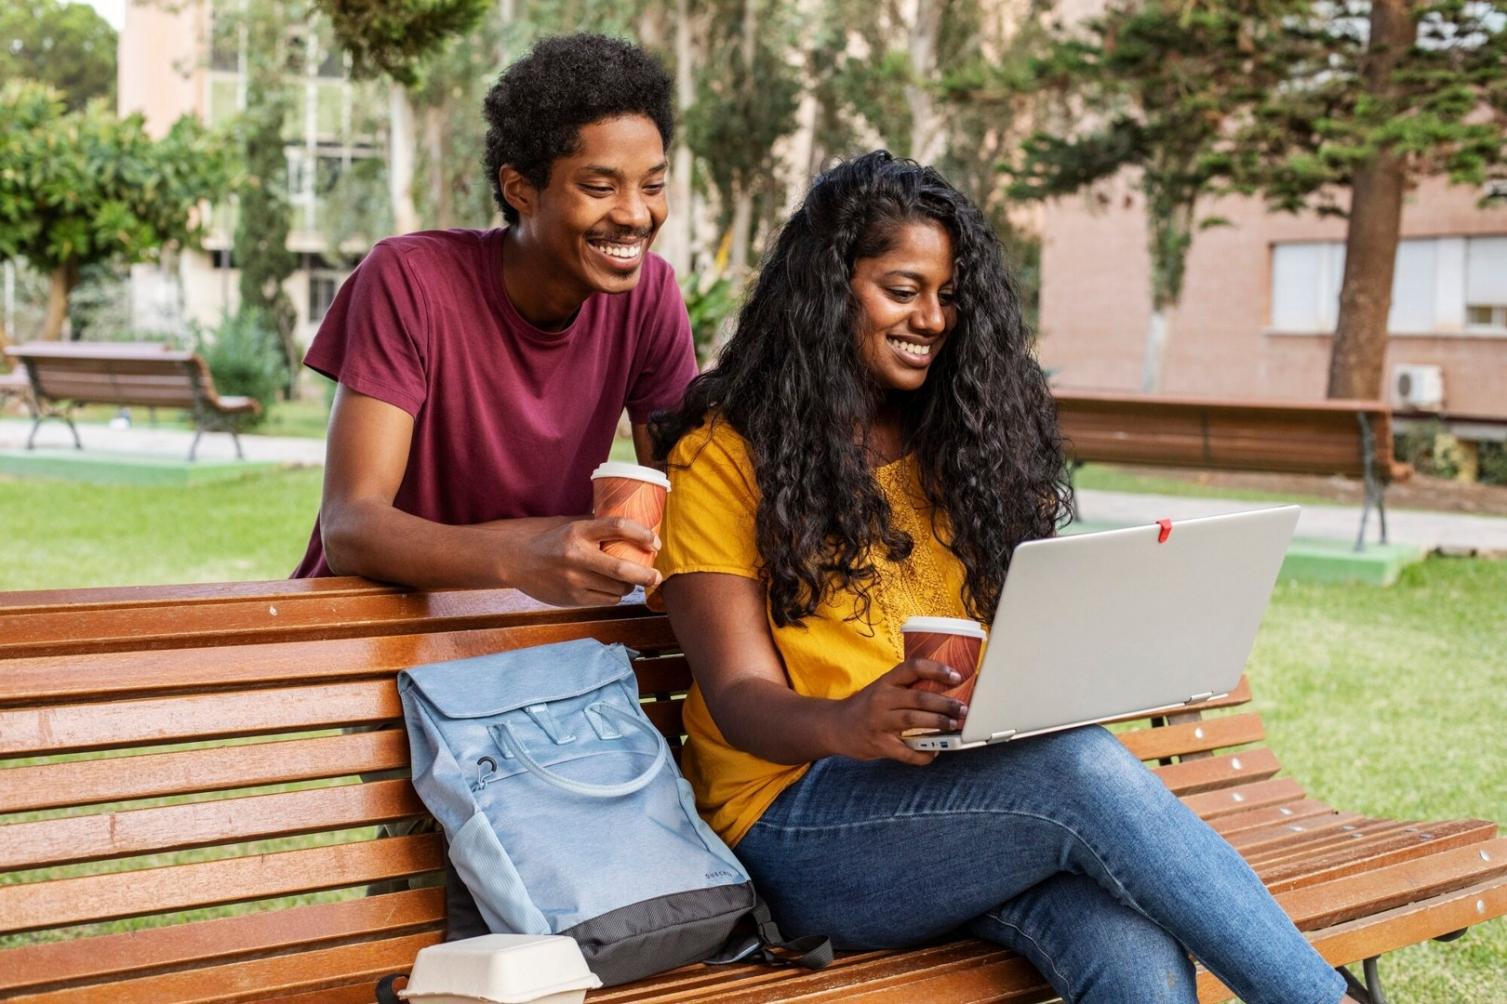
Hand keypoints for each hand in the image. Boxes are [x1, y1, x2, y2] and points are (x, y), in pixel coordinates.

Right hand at [497, 516, 662, 606]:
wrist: (514, 559)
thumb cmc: (548, 538)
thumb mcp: (570, 524)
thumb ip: (597, 526)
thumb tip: (633, 525)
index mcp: (578, 531)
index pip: (618, 527)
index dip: (642, 534)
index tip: (654, 541)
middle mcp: (576, 556)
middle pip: (622, 569)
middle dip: (646, 574)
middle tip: (656, 575)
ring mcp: (573, 580)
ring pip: (616, 589)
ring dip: (629, 586)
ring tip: (629, 580)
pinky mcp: (571, 599)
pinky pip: (605, 600)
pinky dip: (614, 595)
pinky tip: (611, 588)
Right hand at [829, 659, 968, 765]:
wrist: (835, 727)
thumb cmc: (865, 706)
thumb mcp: (881, 688)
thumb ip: (905, 688)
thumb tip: (944, 689)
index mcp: (885, 682)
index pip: (912, 667)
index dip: (936, 669)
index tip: (956, 676)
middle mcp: (882, 699)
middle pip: (919, 697)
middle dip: (945, 703)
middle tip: (962, 709)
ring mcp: (879, 722)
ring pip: (914, 720)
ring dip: (938, 723)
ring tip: (953, 726)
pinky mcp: (878, 744)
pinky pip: (905, 751)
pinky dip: (922, 754)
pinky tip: (933, 753)